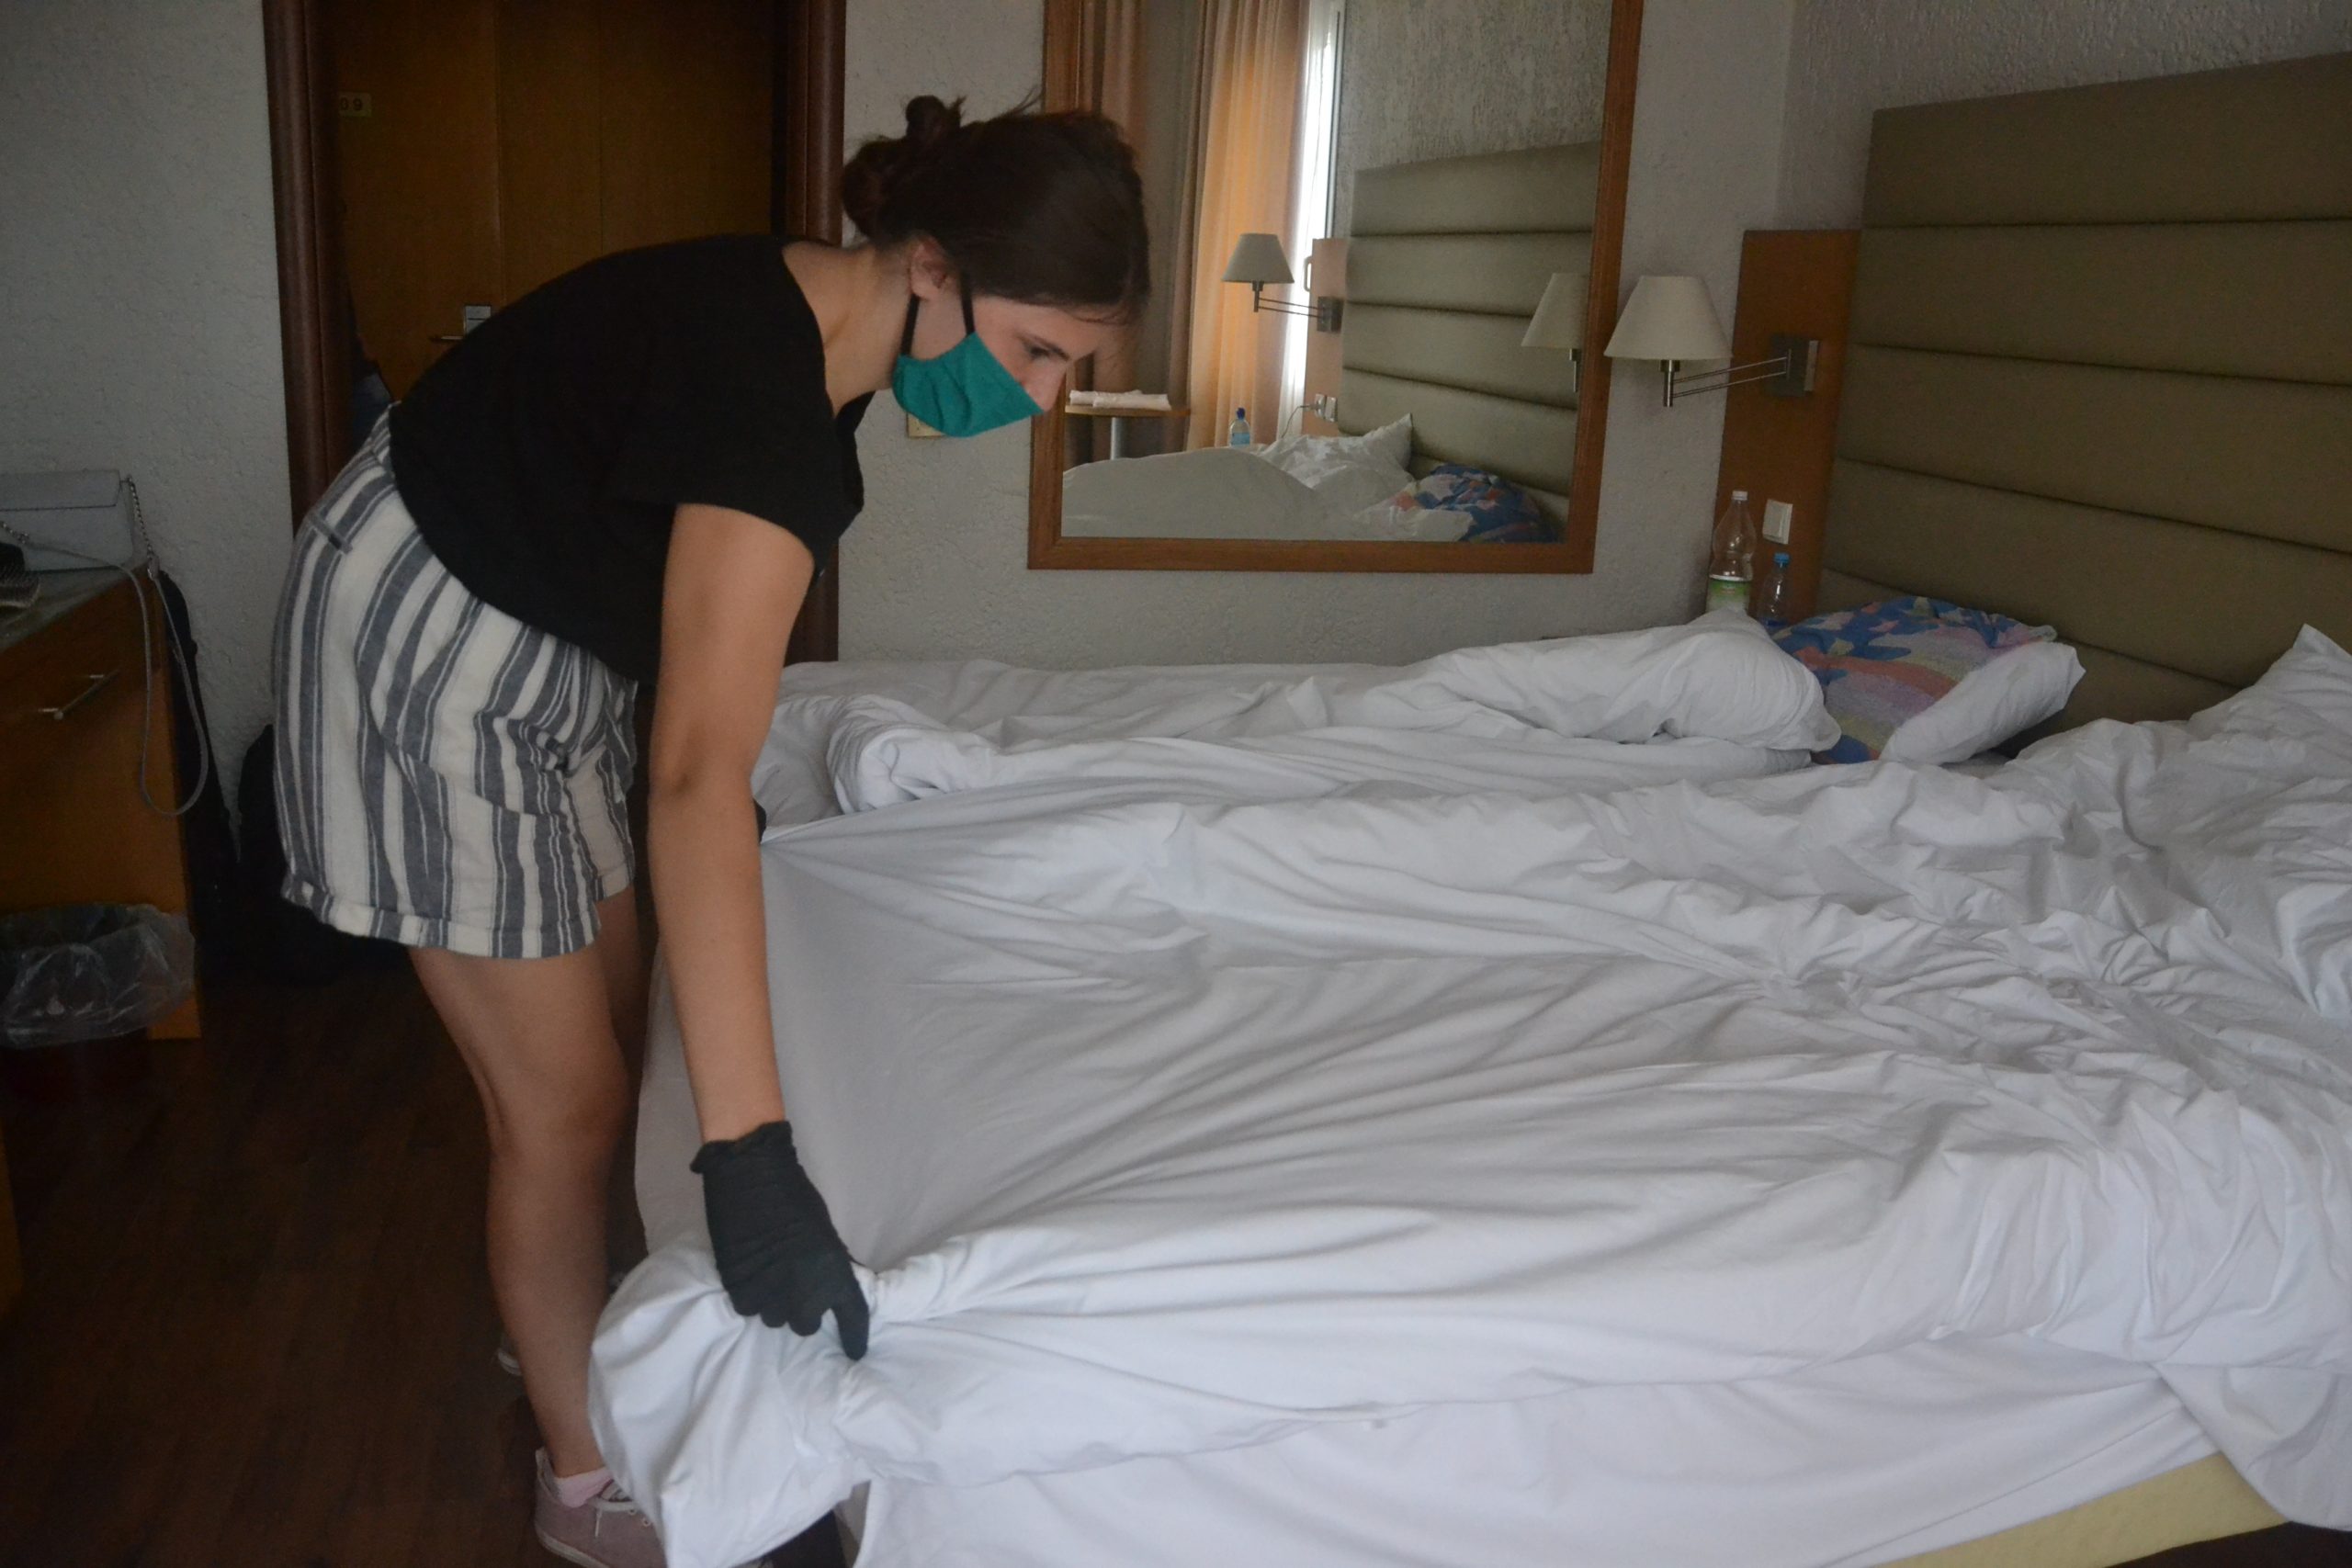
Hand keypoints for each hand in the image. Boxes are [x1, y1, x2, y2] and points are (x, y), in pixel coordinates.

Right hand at [691, 1121, 869, 1357]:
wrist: (750, 1175)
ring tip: (769, 1276)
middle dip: (802, 1310)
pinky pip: (748, 1308)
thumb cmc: (794, 1196)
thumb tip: (834, 1290)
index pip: (853, 1317)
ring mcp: (769, 1293)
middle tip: (794, 1286)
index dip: (855, 1338)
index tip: (855, 1354)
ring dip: (774, 1304)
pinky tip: (749, 1273)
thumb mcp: (825, 1233)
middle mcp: (804, 1291)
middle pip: (806, 1325)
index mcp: (834, 1272)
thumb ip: (831, 1266)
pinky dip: (750, 1296)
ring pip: (774, 1319)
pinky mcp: (738, 1289)